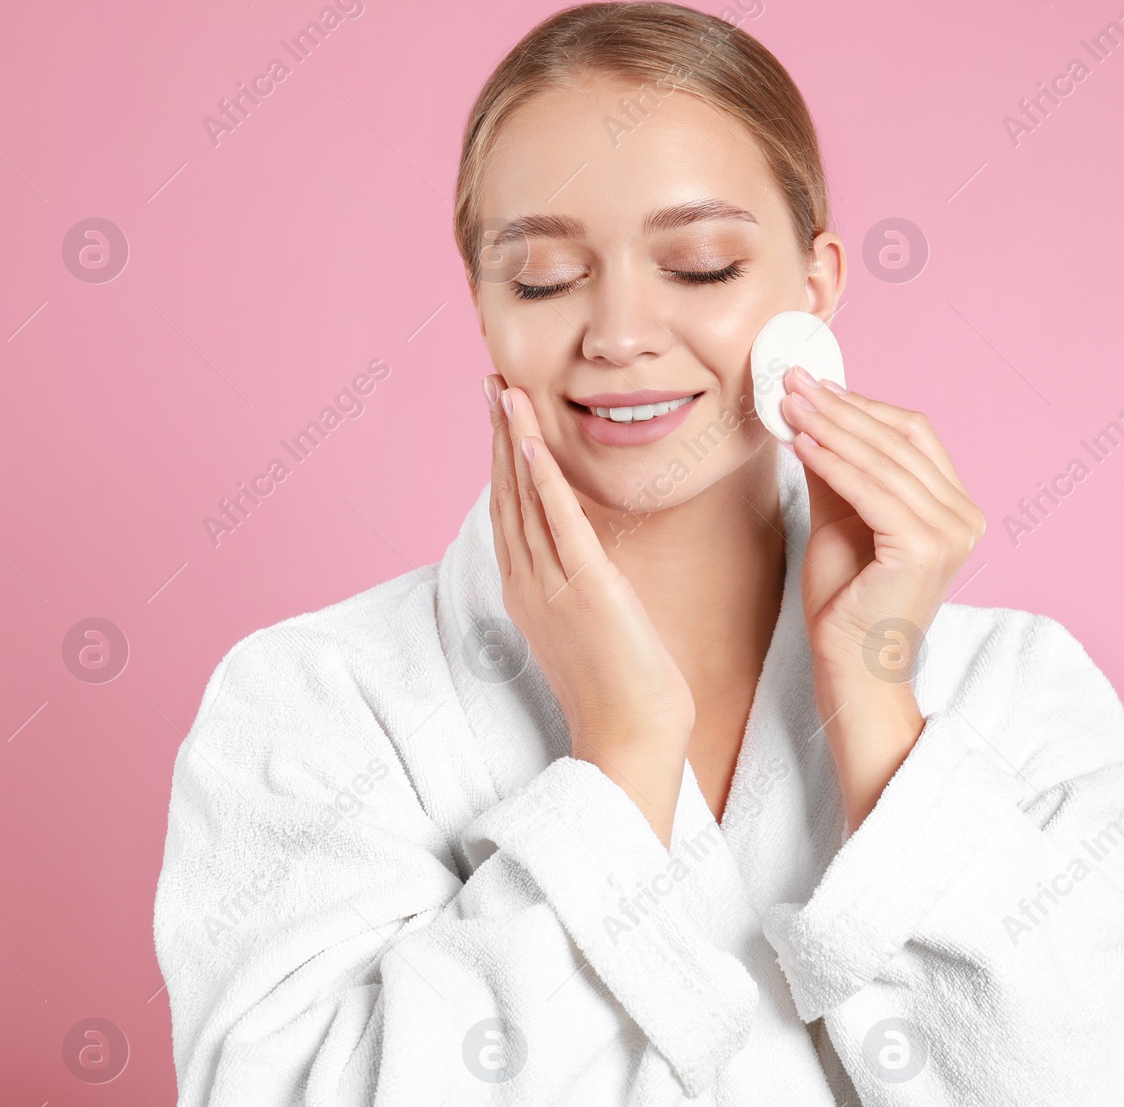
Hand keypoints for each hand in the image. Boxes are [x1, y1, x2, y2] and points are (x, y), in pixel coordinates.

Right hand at [486, 376, 694, 845]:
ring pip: (522, 498)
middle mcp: (529, 584)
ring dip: (511, 439)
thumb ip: (579, 585)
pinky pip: (558, 519)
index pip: (509, 511)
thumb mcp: (593, 625)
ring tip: (503, 390)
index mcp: (529, 592)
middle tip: (491, 382)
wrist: (633, 739)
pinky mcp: (585, 587)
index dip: (501, 459)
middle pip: (505, 495)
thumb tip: (584, 557)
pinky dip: (541, 474)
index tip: (499, 413)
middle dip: (496, 436)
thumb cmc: (624, 690)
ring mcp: (551, 586)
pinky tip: (532, 436)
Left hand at [780, 366, 985, 828]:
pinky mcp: (924, 549)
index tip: (813, 383)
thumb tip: (810, 411)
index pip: (911, 435)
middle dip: (840, 407)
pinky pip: (872, 491)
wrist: (851, 669)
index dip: (862, 404)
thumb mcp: (839, 518)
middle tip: (793, 381)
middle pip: (899, 439)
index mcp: (953, 507)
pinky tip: (800, 445)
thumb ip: (836, 468)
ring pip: (883, 460)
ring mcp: (951, 533)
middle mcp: (963, 517)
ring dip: (830, 427)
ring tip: (788, 405)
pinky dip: (834, 462)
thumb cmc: (846, 601)